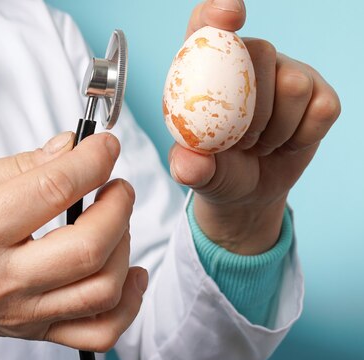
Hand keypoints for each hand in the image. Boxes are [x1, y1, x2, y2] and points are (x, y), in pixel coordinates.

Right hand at [0, 132, 146, 359]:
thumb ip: (18, 164)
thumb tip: (70, 146)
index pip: (52, 190)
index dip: (92, 161)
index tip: (106, 146)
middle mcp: (2, 279)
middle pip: (88, 247)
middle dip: (118, 206)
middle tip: (116, 186)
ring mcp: (24, 312)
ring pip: (102, 289)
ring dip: (125, 245)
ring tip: (115, 221)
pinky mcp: (38, 331)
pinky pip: (99, 332)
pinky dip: (128, 303)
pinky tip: (129, 272)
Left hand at [169, 0, 340, 253]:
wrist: (249, 191)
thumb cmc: (216, 169)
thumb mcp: (196, 172)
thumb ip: (189, 166)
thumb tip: (187, 164)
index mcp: (206, 65)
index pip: (207, 24)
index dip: (218, 13)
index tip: (228, 17)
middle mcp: (248, 58)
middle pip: (261, 52)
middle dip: (251, 109)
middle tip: (239, 142)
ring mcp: (288, 72)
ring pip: (294, 85)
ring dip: (275, 130)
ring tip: (257, 144)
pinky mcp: (319, 94)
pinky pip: (321, 109)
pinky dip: (301, 138)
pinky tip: (284, 144)